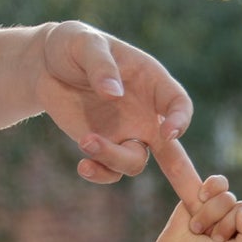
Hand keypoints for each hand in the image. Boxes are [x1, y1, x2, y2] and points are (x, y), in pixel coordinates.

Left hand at [36, 22, 192, 186]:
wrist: (45, 63)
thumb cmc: (73, 44)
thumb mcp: (86, 43)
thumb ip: (101, 66)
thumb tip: (114, 93)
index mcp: (152, 82)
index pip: (178, 104)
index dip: (180, 120)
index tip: (168, 132)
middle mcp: (146, 114)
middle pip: (173, 150)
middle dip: (185, 176)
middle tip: (196, 198)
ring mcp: (127, 134)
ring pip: (135, 162)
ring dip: (113, 158)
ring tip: (86, 141)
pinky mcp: (104, 147)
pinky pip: (110, 171)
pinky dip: (100, 173)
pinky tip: (83, 165)